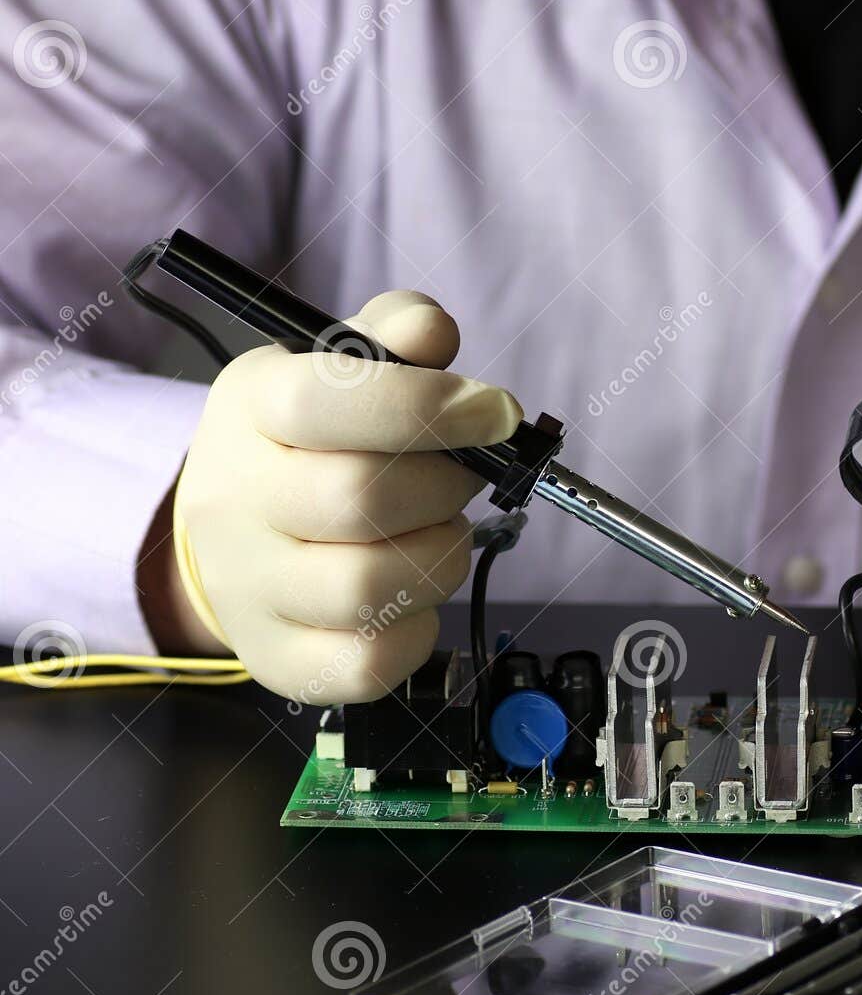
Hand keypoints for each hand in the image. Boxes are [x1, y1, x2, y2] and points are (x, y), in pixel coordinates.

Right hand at [170, 291, 520, 702]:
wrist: (232, 533)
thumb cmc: (311, 440)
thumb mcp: (338, 365)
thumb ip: (393, 335)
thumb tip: (431, 332)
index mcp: (252, 409)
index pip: (327, 402)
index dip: (427, 405)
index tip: (497, 410)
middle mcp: (237, 501)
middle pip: (363, 500)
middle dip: (446, 487)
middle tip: (463, 478)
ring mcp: (250, 590)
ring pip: (371, 586)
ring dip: (441, 556)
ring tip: (440, 533)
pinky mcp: (279, 660)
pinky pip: (372, 662)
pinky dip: (419, 628)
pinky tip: (415, 594)